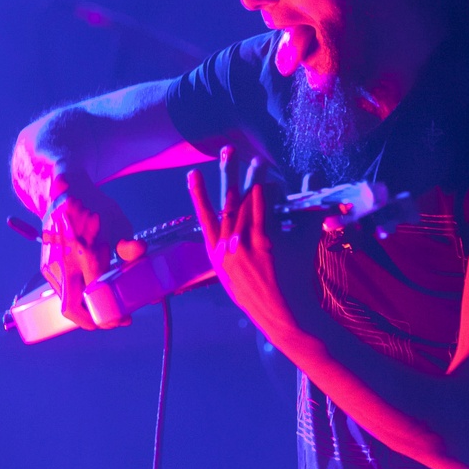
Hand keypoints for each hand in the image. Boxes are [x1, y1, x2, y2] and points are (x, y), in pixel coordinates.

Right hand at [40, 176, 139, 329]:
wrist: (64, 195)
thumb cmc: (95, 210)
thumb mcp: (118, 225)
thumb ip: (129, 246)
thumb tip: (141, 252)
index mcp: (86, 253)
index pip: (96, 297)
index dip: (111, 314)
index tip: (124, 318)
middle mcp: (65, 262)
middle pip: (72, 310)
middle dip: (93, 322)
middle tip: (111, 321)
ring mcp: (52, 265)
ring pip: (65, 303)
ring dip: (84, 312)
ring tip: (103, 307)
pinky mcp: (45, 266)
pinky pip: (60, 292)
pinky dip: (75, 299)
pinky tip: (90, 295)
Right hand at [186, 147, 317, 339]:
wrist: (275, 317)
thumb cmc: (255, 300)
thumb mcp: (231, 280)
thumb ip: (227, 257)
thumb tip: (227, 240)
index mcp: (215, 256)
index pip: (204, 218)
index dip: (198, 194)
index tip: (193, 174)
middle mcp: (225, 248)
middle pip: (225, 203)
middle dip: (227, 174)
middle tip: (227, 151)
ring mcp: (243, 246)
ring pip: (246, 205)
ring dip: (251, 180)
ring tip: (256, 161)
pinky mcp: (263, 247)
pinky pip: (262, 217)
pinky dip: (264, 199)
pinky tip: (266, 184)